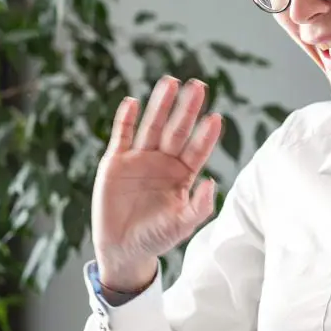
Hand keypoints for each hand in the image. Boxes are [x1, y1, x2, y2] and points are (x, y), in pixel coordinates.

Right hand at [91, 76, 222, 291]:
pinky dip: (125, 119)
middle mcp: (163, 161)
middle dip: (187, 109)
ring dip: (160, 105)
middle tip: (198, 86)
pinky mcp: (115, 161)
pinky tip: (132, 102)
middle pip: (177, 130)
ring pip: (151, 126)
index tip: (216, 118)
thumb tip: (212, 182)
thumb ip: (199, 207)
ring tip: (170, 82)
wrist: (122, 248)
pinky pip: (121, 135)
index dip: (205, 135)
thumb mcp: (181, 226)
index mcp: (182, 175)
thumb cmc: (156, 237)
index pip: (197, 150)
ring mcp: (139, 158)